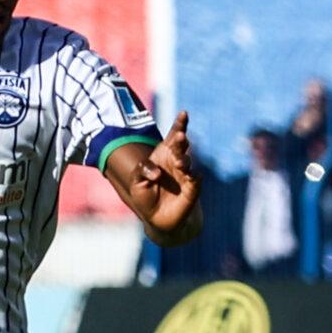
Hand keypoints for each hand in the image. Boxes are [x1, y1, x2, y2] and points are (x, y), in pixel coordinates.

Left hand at [131, 111, 200, 238]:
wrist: (156, 219)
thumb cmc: (145, 197)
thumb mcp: (136, 182)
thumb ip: (142, 171)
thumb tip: (156, 172)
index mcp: (163, 155)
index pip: (173, 136)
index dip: (180, 124)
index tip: (184, 113)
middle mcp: (177, 161)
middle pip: (181, 145)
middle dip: (181, 140)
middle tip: (181, 137)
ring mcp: (186, 174)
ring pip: (187, 161)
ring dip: (184, 160)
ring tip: (179, 164)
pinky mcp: (192, 188)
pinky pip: (195, 179)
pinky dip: (193, 176)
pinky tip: (190, 175)